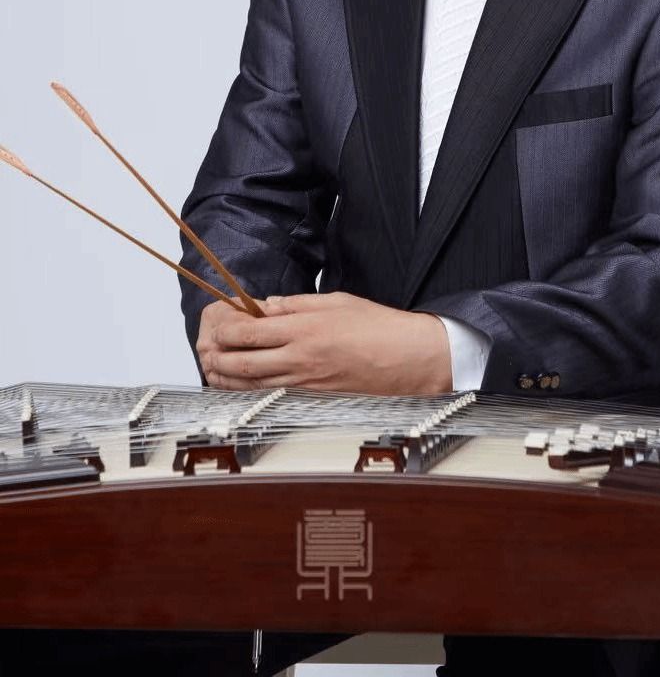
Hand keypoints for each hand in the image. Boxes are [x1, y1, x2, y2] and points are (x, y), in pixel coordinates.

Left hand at [196, 292, 452, 395]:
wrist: (411, 360)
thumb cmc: (380, 327)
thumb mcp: (336, 301)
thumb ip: (296, 304)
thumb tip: (265, 306)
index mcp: (305, 328)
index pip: (246, 330)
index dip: (223, 326)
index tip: (217, 319)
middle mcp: (300, 358)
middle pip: (238, 362)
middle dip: (214, 354)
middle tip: (205, 346)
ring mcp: (304, 384)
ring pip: (248, 386)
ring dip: (224, 377)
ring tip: (213, 366)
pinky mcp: (312, 400)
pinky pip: (270, 398)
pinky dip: (247, 393)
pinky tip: (240, 385)